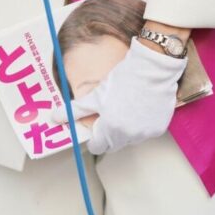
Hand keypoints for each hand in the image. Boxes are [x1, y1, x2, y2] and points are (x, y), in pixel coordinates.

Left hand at [51, 37, 186, 154]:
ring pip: (129, 138)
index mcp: (112, 129)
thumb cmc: (126, 78)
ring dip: (125, 129)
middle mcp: (130, 136)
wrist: (153, 67)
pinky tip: (139, 106)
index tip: (93, 125)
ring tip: (125, 106)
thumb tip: (56, 117)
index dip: (93, 136)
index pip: (97, 146)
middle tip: (108, 113)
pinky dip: (140, 124)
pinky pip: (145, 132)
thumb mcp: (96, 95)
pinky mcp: (159, 128)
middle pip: (113, 144)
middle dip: (108, 132)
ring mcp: (146, 133)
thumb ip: (75, 110)